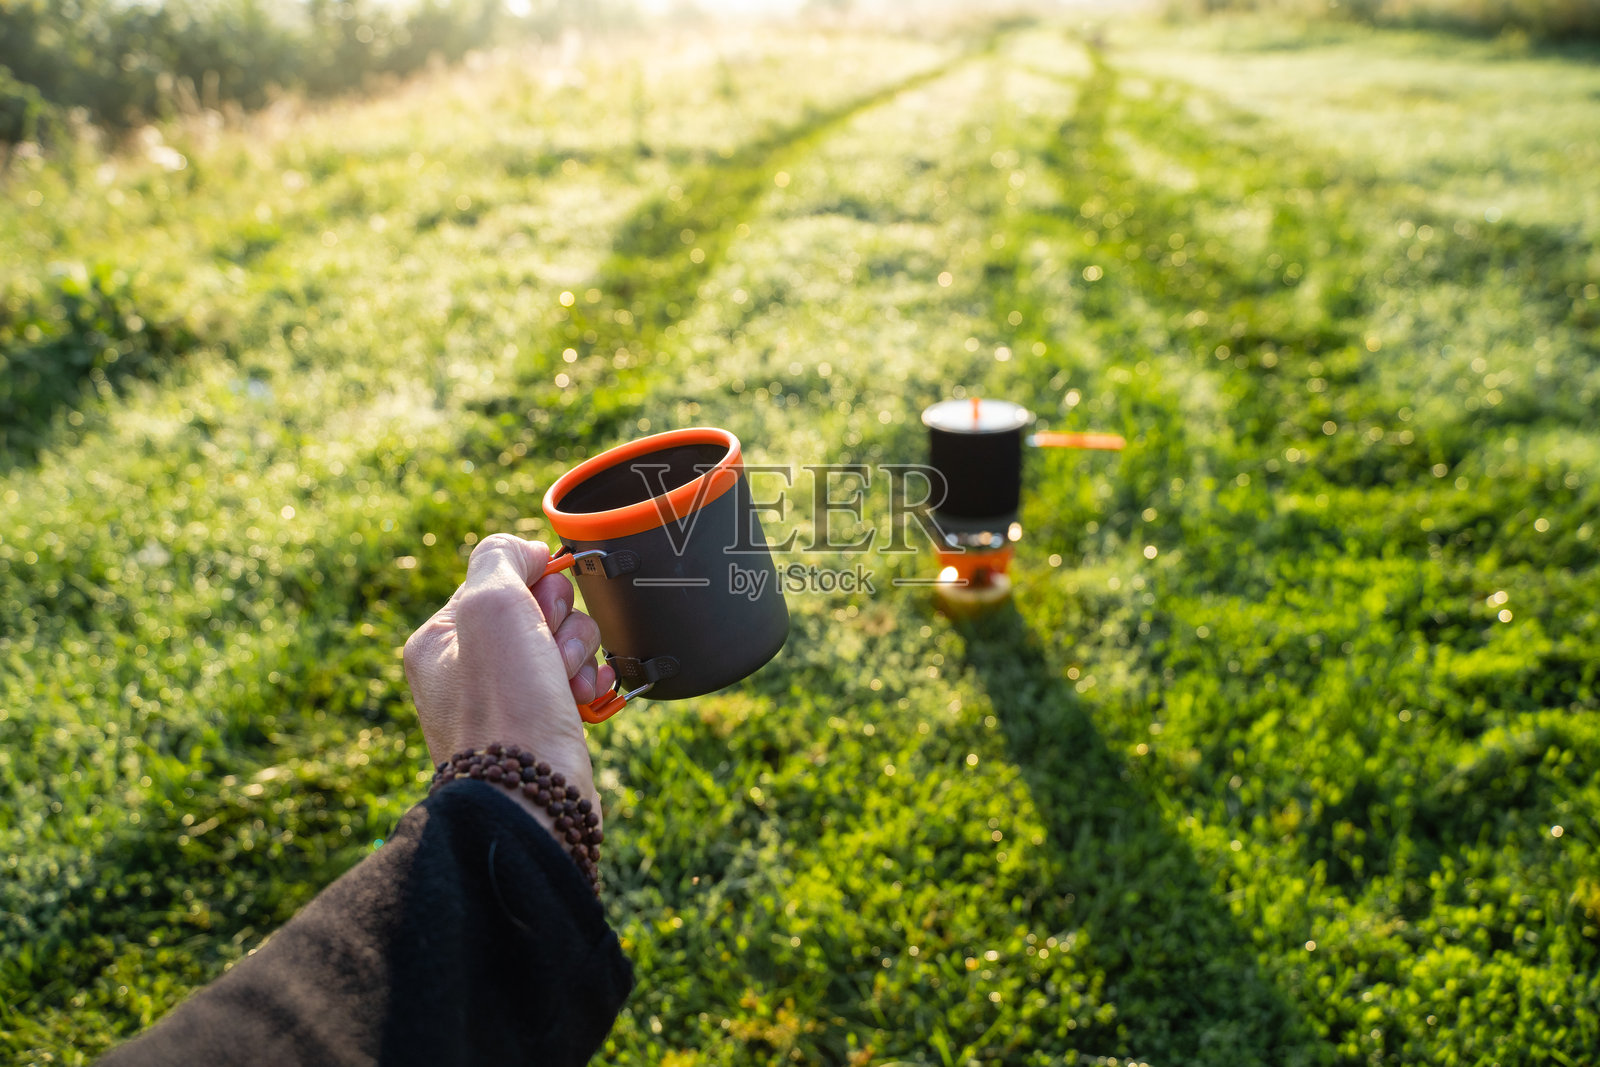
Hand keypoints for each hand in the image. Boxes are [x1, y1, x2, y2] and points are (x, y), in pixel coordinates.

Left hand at [403, 534, 616, 830]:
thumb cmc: (506, 708)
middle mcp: (470, 670)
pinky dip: (590, 683)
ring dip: (579, 654)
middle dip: (560, 624)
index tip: (537, 611)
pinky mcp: (545, 725)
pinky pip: (580, 680)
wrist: (532, 800)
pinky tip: (586, 700)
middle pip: (538, 608)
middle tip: (550, 654)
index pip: (500, 579)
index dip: (532, 586)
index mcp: (442, 640)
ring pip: (565, 642)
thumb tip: (525, 551)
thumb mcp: (490, 607)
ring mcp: (509, 700)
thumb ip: (500, 559)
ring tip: (567, 687)